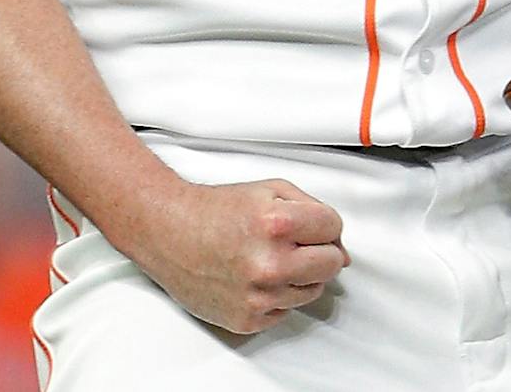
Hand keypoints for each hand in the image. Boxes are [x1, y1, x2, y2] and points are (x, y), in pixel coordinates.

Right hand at [116, 177, 349, 334]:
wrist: (169, 233)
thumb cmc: (215, 210)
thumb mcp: (270, 190)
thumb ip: (314, 211)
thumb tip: (340, 249)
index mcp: (277, 223)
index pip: (334, 229)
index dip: (324, 225)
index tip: (311, 225)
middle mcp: (269, 262)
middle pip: (331, 264)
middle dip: (320, 252)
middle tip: (295, 244)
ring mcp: (258, 295)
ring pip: (312, 291)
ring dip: (298, 275)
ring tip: (268, 258)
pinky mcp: (247, 319)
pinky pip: (285, 311)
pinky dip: (275, 296)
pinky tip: (254, 277)